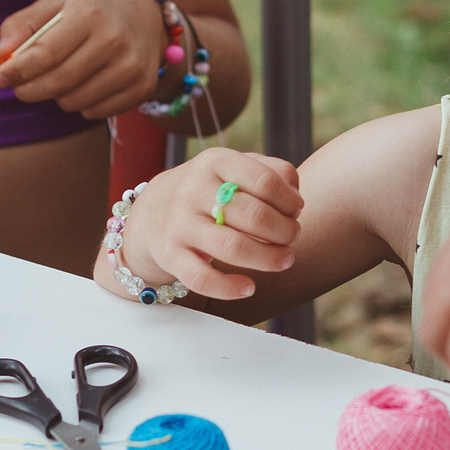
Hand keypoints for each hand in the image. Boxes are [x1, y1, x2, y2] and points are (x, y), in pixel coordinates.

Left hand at [0, 0, 167, 118]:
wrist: (148, 14)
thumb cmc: (92, 8)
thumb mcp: (57, 3)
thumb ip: (21, 26)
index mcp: (89, 14)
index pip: (45, 54)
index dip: (17, 71)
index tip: (1, 77)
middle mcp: (114, 41)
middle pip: (57, 83)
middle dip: (29, 89)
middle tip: (21, 86)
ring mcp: (131, 67)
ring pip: (73, 102)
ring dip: (57, 95)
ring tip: (62, 75)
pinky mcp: (141, 88)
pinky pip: (94, 112)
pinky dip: (81, 103)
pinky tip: (87, 82)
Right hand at [115, 149, 302, 300]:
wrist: (152, 210)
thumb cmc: (211, 189)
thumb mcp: (235, 168)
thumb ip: (272, 172)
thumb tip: (296, 196)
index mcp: (215, 162)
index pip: (265, 180)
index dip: (289, 200)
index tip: (296, 211)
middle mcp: (194, 190)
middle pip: (254, 215)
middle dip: (285, 231)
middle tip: (292, 236)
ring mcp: (180, 223)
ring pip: (233, 247)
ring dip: (268, 258)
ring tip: (284, 259)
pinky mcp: (170, 255)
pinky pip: (202, 278)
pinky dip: (229, 288)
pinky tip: (249, 287)